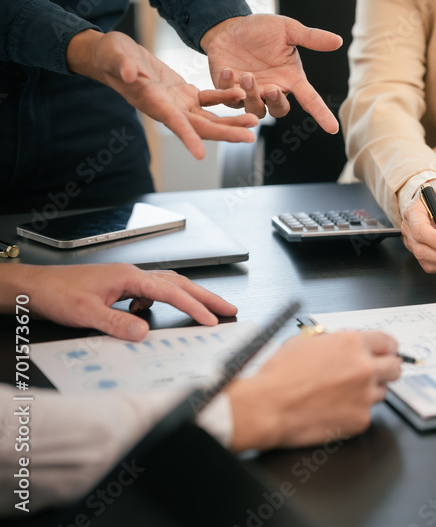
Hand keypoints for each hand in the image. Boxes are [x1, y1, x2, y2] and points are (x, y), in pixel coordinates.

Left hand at [0, 264, 237, 340]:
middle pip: (179, 283)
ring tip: (209, 307)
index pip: (171, 292)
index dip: (194, 306)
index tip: (212, 319)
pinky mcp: (121, 287)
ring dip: (191, 296)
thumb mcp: (85, 313)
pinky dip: (165, 299)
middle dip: (206, 296)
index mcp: (129, 277)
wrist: (35, 286)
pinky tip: (155, 312)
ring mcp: (127, 280)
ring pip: (169, 284)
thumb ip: (116, 323)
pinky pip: (152, 291)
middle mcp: (132, 275)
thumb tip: (144, 332)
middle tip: (229, 308)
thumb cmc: (57, 293)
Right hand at [67, 30, 257, 159]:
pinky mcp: (184, 93)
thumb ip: (122, 66)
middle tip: (249, 138)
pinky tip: (240, 94)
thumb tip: (129, 75)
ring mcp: (178, 103)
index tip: (201, 156)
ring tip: (253, 120)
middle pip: (200, 127)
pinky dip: (224, 98)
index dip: (187, 139)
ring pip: (208, 117)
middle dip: (225, 133)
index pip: (173, 124)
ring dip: (231, 121)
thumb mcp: (114, 56)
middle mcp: (168, 109)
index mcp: (152, 103)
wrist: (114, 55)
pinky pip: (208, 99)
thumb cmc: (110, 56)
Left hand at [201, 15, 343, 131]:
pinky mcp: (230, 92)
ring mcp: (251, 93)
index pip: (310, 100)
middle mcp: (273, 89)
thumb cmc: (260, 29)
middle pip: (280, 110)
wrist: (228, 27)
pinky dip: (228, 88)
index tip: (332, 128)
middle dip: (276, 103)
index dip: (321, 114)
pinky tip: (228, 70)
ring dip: (252, 97)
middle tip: (270, 88)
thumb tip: (338, 41)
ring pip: (256, 110)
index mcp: (290, 78)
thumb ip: (311, 37)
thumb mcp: (287, 29)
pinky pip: (230, 100)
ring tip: (248, 76)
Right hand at [226, 330, 401, 449]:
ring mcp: (365, 396)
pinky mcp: (361, 420)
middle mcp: (365, 368)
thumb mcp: (306, 341)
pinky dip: (354, 412)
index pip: (388, 342)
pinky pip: (367, 414)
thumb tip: (342, 343)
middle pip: (395, 368)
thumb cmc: (280, 375)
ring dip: (368, 392)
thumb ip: (333, 340)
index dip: (388, 348)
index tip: (387, 353)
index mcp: (353, 344)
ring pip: (382, 392)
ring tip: (341, 394)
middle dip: (386, 369)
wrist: (268, 406)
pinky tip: (334, 409)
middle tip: (373, 374)